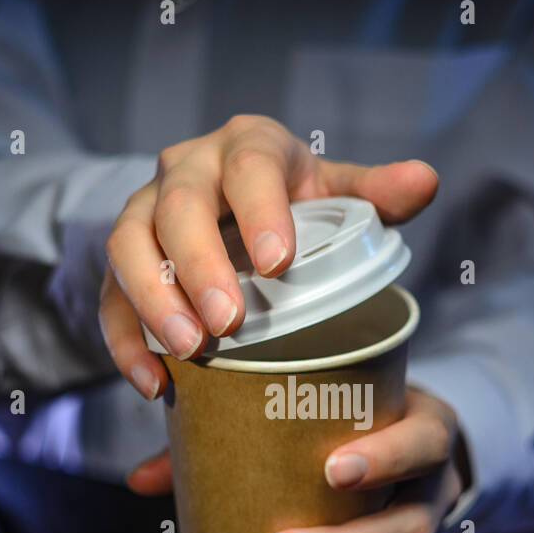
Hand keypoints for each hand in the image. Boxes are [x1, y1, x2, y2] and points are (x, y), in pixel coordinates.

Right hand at [97, 114, 437, 398]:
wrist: (229, 206)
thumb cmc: (292, 201)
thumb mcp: (334, 191)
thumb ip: (376, 192)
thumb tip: (425, 181)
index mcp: (245, 148)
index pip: (249, 168)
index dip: (260, 212)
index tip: (278, 264)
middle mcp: (185, 171)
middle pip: (178, 208)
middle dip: (200, 267)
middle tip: (229, 323)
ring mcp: (145, 213)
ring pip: (129, 247)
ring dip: (153, 301)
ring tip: (189, 352)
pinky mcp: (122, 262)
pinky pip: (109, 298)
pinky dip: (125, 343)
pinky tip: (154, 384)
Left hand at [126, 388, 466, 532]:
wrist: (412, 447)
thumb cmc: (348, 420)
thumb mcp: (314, 406)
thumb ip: (229, 431)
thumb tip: (142, 481)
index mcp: (428, 432)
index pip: (426, 444)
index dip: (389, 459)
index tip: (333, 472)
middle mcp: (441, 495)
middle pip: (411, 531)